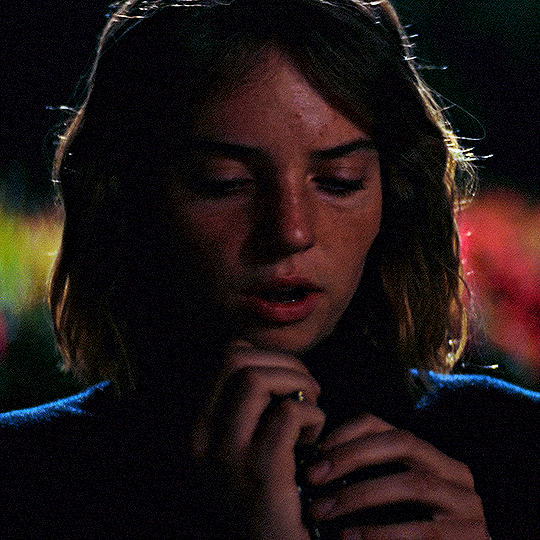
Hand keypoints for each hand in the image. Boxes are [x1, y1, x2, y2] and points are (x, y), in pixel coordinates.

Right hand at [191, 343, 325, 539]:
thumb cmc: (264, 498)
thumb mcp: (239, 451)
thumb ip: (247, 411)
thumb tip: (275, 367)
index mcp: (199, 428)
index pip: (226, 357)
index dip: (267, 356)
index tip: (289, 381)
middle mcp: (203, 438)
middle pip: (237, 359)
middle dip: (284, 363)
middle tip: (307, 390)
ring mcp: (228, 456)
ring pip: (256, 379)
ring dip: (297, 384)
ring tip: (311, 412)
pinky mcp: (260, 473)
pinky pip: (288, 413)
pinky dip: (312, 415)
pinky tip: (313, 439)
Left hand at [305, 414, 488, 538]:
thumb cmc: (414, 534)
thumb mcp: (394, 499)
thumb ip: (371, 477)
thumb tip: (320, 464)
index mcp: (430, 456)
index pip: (386, 426)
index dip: (349, 431)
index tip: (317, 448)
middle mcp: (454, 472)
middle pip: (402, 442)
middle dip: (353, 455)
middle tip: (314, 476)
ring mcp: (468, 504)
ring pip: (413, 483)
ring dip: (362, 495)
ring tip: (324, 510)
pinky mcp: (470, 538)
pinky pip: (423, 531)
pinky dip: (382, 533)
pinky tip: (351, 537)